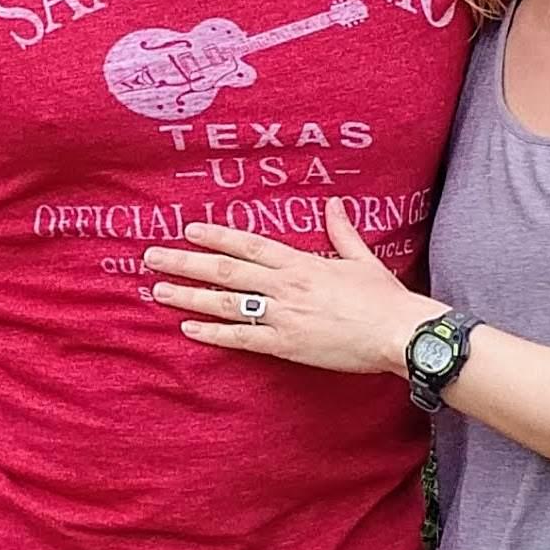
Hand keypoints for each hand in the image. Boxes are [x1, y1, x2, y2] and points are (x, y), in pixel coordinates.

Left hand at [141, 201, 444, 374]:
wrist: (398, 333)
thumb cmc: (383, 297)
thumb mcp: (362, 258)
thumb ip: (341, 232)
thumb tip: (333, 204)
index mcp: (300, 263)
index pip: (248, 245)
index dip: (215, 236)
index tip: (188, 230)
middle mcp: (284, 286)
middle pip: (225, 271)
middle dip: (185, 263)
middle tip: (151, 258)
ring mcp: (282, 316)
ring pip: (225, 303)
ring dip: (189, 296)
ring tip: (158, 290)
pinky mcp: (286, 345)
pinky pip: (242, 338)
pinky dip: (213, 334)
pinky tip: (188, 329)